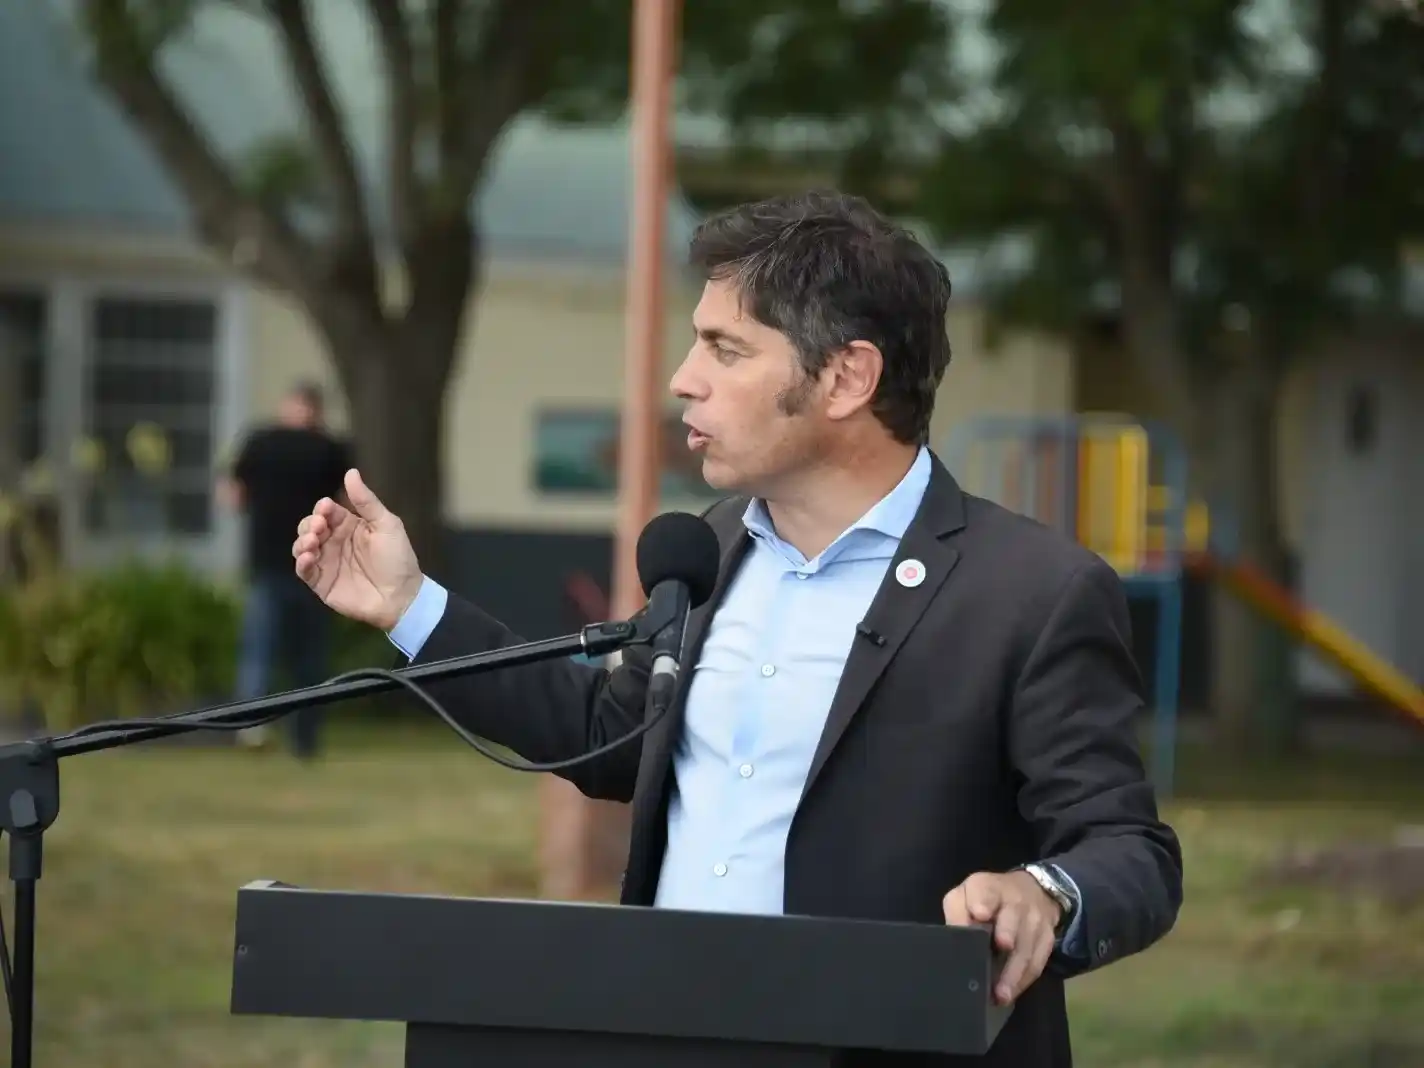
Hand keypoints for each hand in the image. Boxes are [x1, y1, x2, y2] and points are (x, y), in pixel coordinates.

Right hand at [292, 468, 423, 630]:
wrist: (402, 596)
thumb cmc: (398, 559)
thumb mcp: (387, 524)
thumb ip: (366, 501)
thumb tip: (350, 472)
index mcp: (349, 526)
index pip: (327, 512)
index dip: (322, 509)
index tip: (325, 508)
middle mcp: (334, 542)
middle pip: (310, 526)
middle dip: (310, 524)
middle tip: (319, 527)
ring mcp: (327, 562)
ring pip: (302, 546)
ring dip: (302, 541)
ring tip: (312, 542)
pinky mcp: (321, 583)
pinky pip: (304, 571)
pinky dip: (301, 562)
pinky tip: (308, 557)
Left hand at [943, 870, 1062, 1004]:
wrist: (1032, 892)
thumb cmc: (987, 898)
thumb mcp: (965, 895)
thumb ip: (957, 912)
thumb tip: (956, 936)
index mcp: (989, 888)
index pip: (987, 892)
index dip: (984, 902)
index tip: (980, 914)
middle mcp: (1015, 902)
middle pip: (1012, 920)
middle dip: (1007, 937)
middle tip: (996, 960)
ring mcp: (1035, 920)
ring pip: (1027, 947)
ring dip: (1014, 974)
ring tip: (1001, 996)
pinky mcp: (1047, 938)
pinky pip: (1038, 962)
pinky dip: (1025, 980)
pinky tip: (1012, 994)